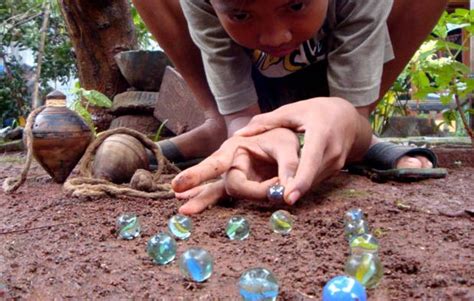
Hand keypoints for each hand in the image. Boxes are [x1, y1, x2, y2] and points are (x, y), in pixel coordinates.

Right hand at [172, 128, 299, 213]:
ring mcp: (234, 175)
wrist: (289, 136)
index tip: (180, 185)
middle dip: (201, 191)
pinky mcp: (242, 184)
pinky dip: (208, 199)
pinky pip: (224, 195)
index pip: (216, 165)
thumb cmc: (285, 138)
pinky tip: (189, 202)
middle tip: (176, 191)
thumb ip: (289, 169)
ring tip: (182, 208)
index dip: (198, 175)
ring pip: (215, 190)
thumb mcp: (288, 148)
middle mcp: (229, 162)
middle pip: (218, 182)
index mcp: (235, 148)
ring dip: (201, 199)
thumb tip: (289, 195)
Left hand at [234, 97, 371, 203]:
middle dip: (292, 190)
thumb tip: (238, 134)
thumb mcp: (291, 111)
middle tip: (271, 200)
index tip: (288, 198)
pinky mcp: (336, 171)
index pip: (310, 161)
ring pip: (312, 183)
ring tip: (274, 195)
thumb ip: (265, 123)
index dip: (300, 181)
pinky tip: (286, 187)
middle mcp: (332, 151)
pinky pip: (315, 181)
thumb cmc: (315, 111)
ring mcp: (337, 163)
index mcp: (321, 133)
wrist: (347, 117)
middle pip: (310, 178)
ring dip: (295, 190)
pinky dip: (301, 185)